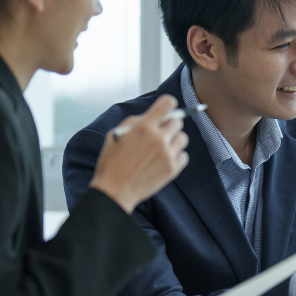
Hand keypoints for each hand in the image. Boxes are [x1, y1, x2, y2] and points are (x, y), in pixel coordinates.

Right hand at [89, 94, 189, 212]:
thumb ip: (136, 121)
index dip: (167, 106)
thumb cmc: (112, 162)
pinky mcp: (173, 169)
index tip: (164, 111)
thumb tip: (154, 114)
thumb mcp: (117, 134)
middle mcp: (159, 139)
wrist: (115, 191)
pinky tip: (163, 160)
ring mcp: (168, 154)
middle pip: (177, 122)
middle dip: (168, 125)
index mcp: (144, 127)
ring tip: (160, 148)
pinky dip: (175, 156)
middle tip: (158, 133)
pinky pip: (183, 155)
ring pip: (183, 138)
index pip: (168, 103)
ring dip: (173, 140)